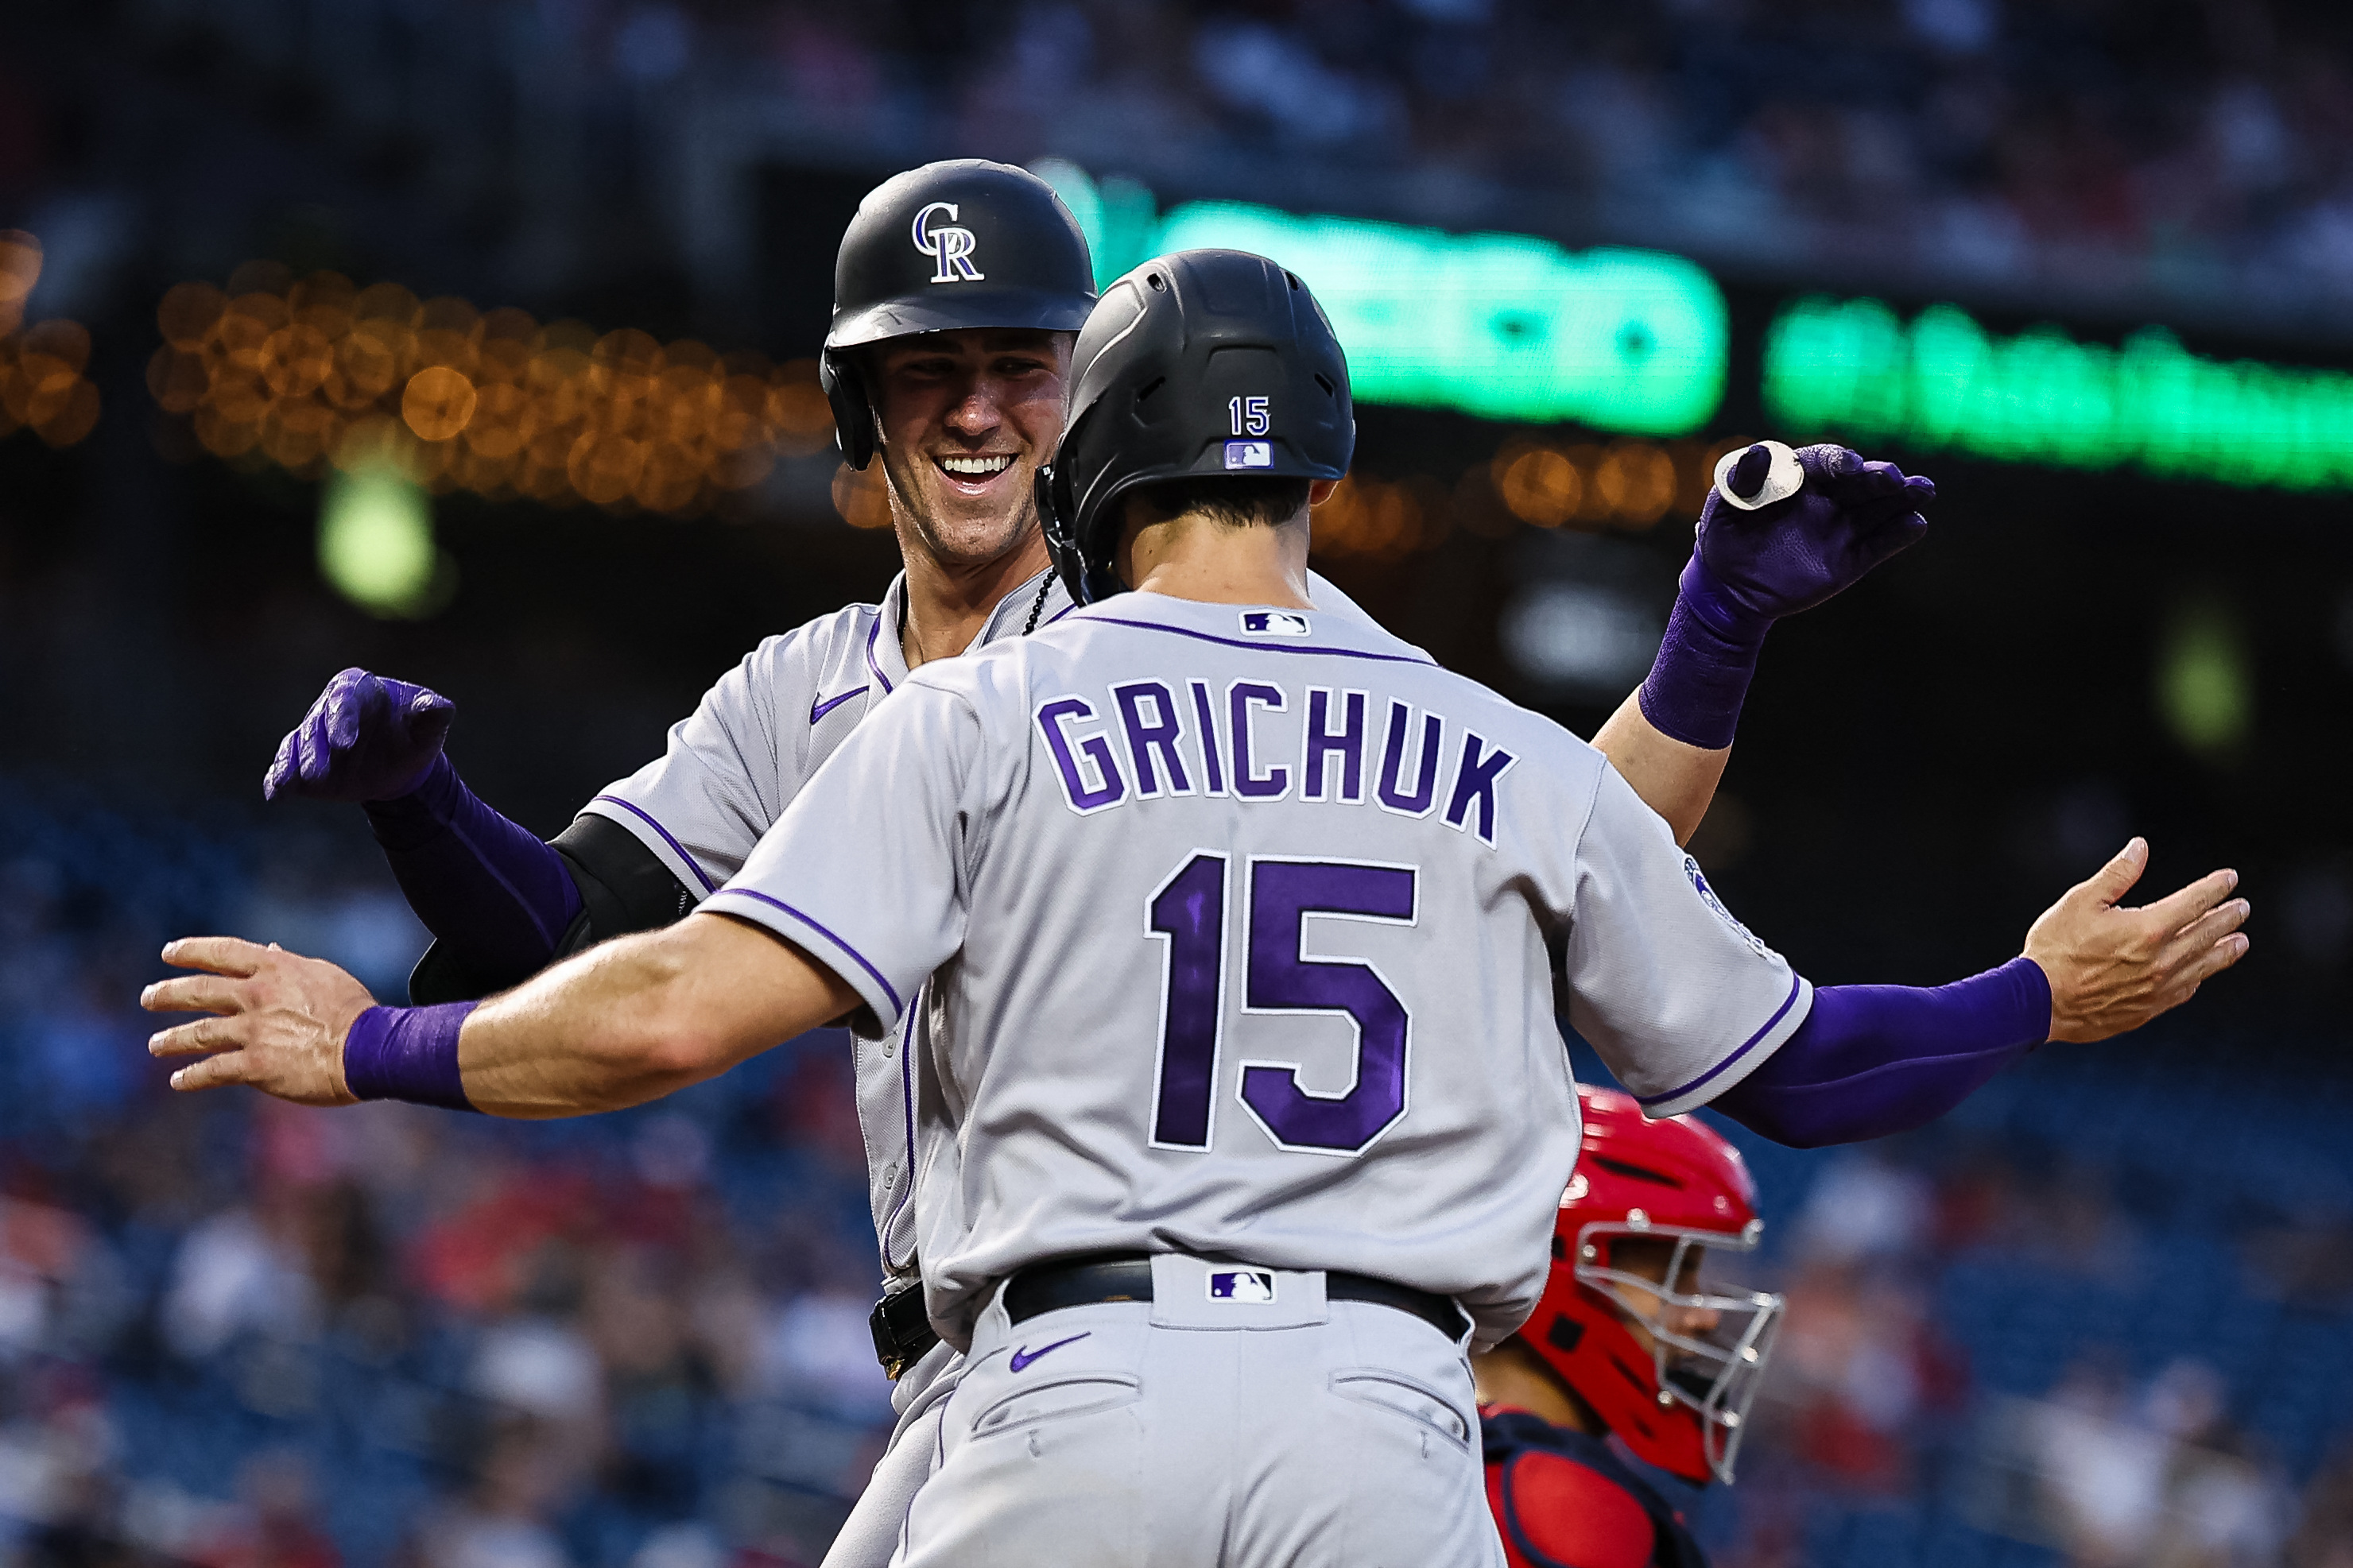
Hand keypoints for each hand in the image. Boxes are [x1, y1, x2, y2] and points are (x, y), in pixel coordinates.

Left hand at [141, 937, 375, 1102]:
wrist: (368, 1049)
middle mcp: (257, 996)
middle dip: (169, 993)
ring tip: (156, 1044)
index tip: (169, 953)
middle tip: (149, 997)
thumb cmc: (354, 1011)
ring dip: (173, 1039)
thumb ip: (291, 965)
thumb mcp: (325, 975)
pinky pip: (214, 1070)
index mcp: (275, 969)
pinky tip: (179, 1081)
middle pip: (200, 991)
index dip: (193, 950)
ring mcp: (252, 1031)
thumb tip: (270, 950)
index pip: (223, 952)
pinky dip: (193, 1076)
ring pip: (200, 1033)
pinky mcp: (255, 1065)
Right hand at [263, 668, 453, 802]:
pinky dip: (278, 780)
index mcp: (359, 689)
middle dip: (315, 749)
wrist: (398, 763)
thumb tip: (439, 707)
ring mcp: (312, 736)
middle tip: (319, 773)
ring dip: (295, 766)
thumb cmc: (413, 734)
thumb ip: (433, 715)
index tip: (344, 744)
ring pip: (296, 746)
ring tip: (297, 783)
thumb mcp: (429, 727)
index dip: (342, 719)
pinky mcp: (300, 762)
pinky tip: (276, 795)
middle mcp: (329, 708)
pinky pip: (283, 767)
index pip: (345, 697)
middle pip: (316, 724)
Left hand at [1697, 443, 1935, 622]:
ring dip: (1903, 499)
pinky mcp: (1850, 559)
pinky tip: (1917, 525)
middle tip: (1896, 477)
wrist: (1729, 587)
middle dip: (1878, 477)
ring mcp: (1841, 527)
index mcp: (1799, 476)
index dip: (1839, 461)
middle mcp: (1827, 498)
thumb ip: (1743, 479)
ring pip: (1878, 509)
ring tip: (1924, 489)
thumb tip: (1758, 452)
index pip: (1824, 462)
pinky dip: (1899, 535)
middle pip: (1859, 482)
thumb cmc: (1725, 535)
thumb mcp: (1725, 505)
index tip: (1850, 465)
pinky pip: (1879, 545)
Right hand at [2024, 839, 2250, 1042]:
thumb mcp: (2080, 901)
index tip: (2230, 879)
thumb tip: (2140, 847)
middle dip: (2228, 918)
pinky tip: (2201, 974)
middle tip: (2243, 908)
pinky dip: (2197, 978)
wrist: (2039, 1003)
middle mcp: (2161, 960)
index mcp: (2147, 929)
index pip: (2194, 902)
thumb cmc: (2055, 948)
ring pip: (2203, 966)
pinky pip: (2184, 992)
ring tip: (2240, 942)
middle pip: (2207, 934)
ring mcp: (2158, 988)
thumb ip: (2116, 874)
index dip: (2214, 888)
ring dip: (2225, 951)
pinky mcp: (2148, 1009)